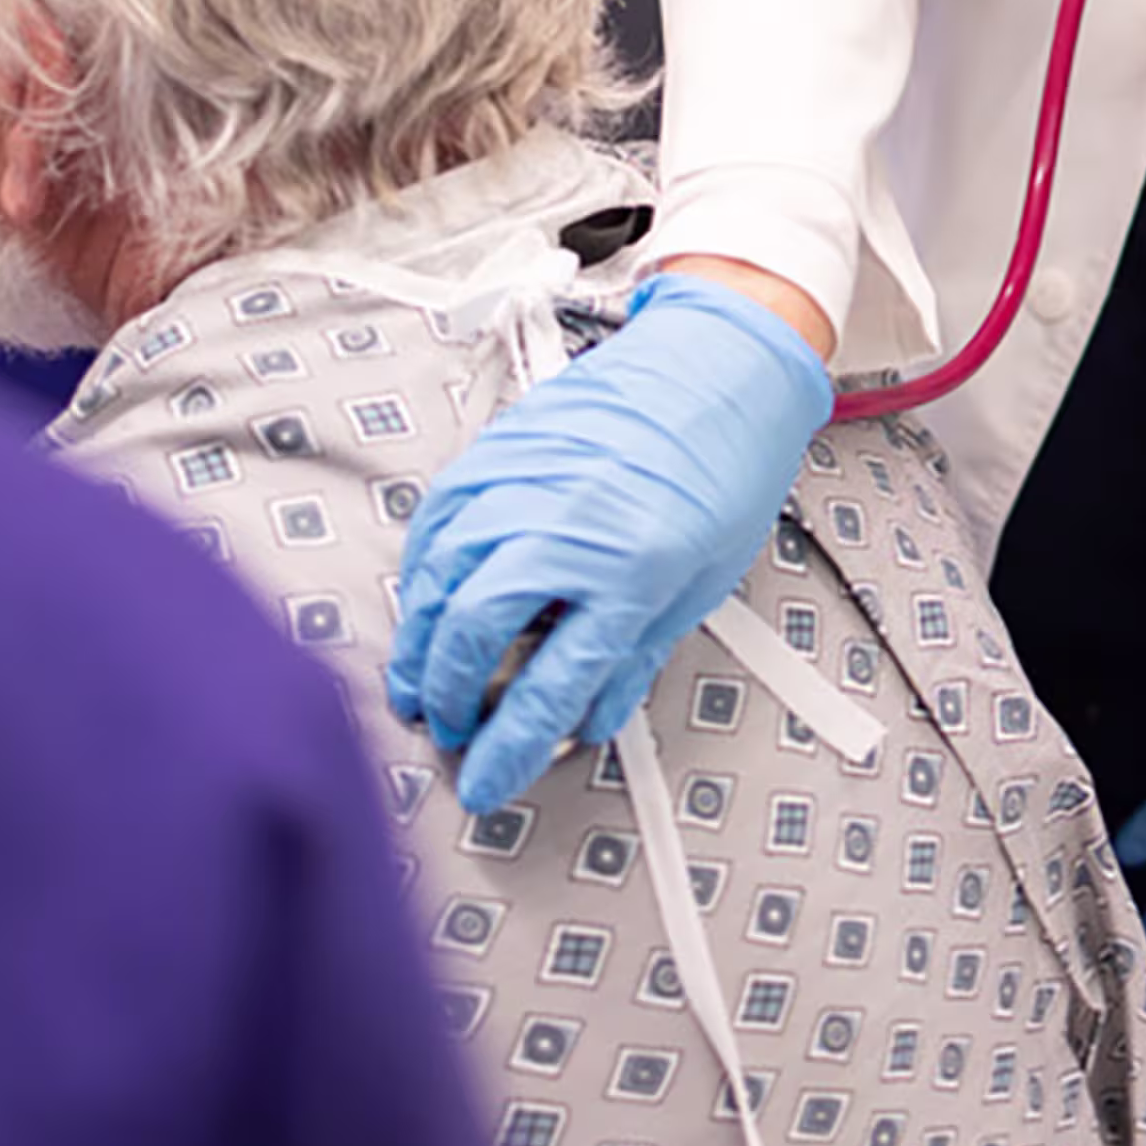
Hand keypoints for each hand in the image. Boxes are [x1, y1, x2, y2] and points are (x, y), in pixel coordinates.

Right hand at [384, 273, 833, 812]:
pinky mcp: (500, 444)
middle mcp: (568, 523)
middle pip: (475, 630)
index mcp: (631, 571)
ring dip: (421, 640)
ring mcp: (525, 477)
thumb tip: (583, 721)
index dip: (507, 752)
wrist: (722, 364)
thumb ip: (631, 657)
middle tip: (448, 730)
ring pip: (439, 574)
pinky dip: (421, 568)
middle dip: (450, 696)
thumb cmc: (726, 464)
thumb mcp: (700, 583)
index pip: (549, 688)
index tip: (487, 782)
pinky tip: (426, 601)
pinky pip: (438, 515)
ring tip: (420, 684)